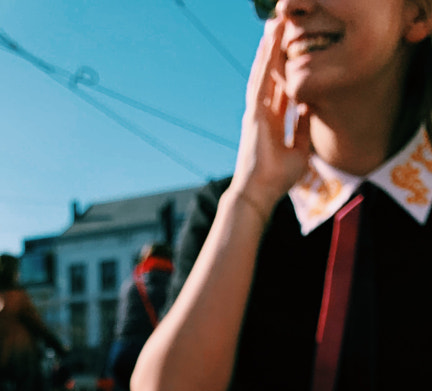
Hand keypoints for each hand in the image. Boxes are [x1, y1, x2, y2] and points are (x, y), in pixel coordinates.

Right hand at [231, 18, 311, 215]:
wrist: (259, 193)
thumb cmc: (277, 180)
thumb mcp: (300, 151)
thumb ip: (303, 128)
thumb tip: (309, 107)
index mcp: (272, 124)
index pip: (281, 91)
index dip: (286, 70)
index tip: (292, 51)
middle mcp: (262, 114)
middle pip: (270, 76)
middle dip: (275, 52)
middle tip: (280, 26)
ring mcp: (256, 113)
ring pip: (264, 73)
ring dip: (269, 48)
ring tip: (275, 25)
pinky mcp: (254, 114)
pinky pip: (261, 81)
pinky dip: (264, 61)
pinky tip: (269, 42)